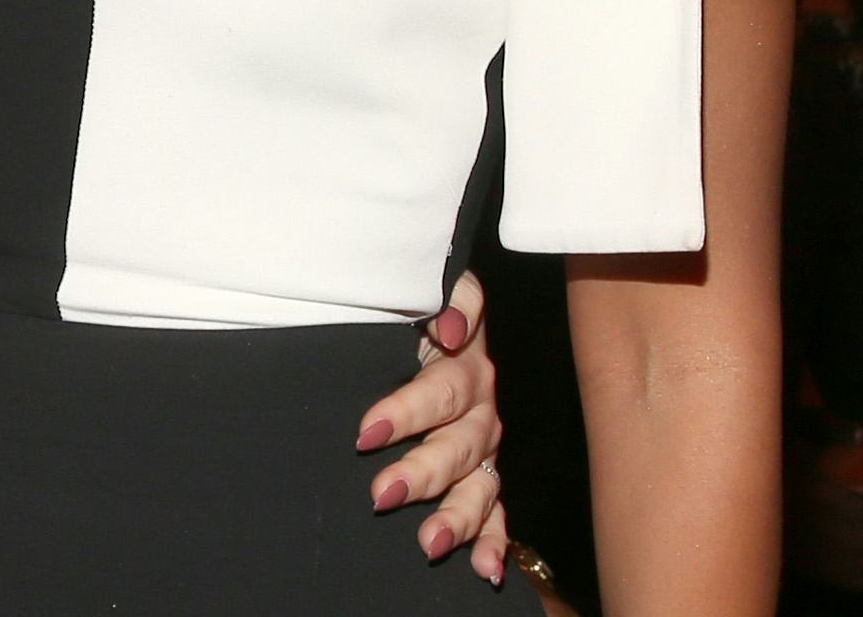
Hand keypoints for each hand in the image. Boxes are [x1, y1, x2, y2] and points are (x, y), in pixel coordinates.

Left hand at [356, 270, 508, 584]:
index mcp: (463, 360)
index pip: (438, 390)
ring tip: (428, 545)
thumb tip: (450, 327)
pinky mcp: (486, 474)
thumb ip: (444, 297)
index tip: (366, 433)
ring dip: (455, 517)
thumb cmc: (410, 311)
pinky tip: (485, 570)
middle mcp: (480, 405)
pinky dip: (494, 544)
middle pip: (457, 444)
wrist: (431, 325)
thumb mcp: (418, 291)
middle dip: (420, 472)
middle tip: (380, 493)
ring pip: (478, 485)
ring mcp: (485, 444)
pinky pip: (497, 513)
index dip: (406, 411)